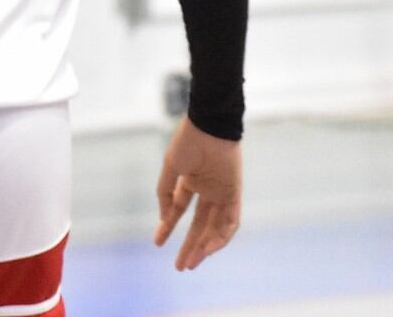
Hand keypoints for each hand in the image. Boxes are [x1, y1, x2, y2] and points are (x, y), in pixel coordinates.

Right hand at [154, 116, 241, 269]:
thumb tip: (164, 218)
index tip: (157, 243)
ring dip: (204, 246)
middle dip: (189, 246)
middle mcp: (207, 190)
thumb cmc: (188, 141)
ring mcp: (221, 193)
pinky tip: (209, 247)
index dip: (167, 226)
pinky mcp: (234, 193)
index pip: (178, 210)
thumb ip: (166, 193)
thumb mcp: (171, 168)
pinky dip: (221, 236)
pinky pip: (231, 220)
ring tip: (192, 262)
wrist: (209, 125)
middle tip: (180, 266)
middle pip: (199, 225)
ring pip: (214, 227)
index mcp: (190, 182)